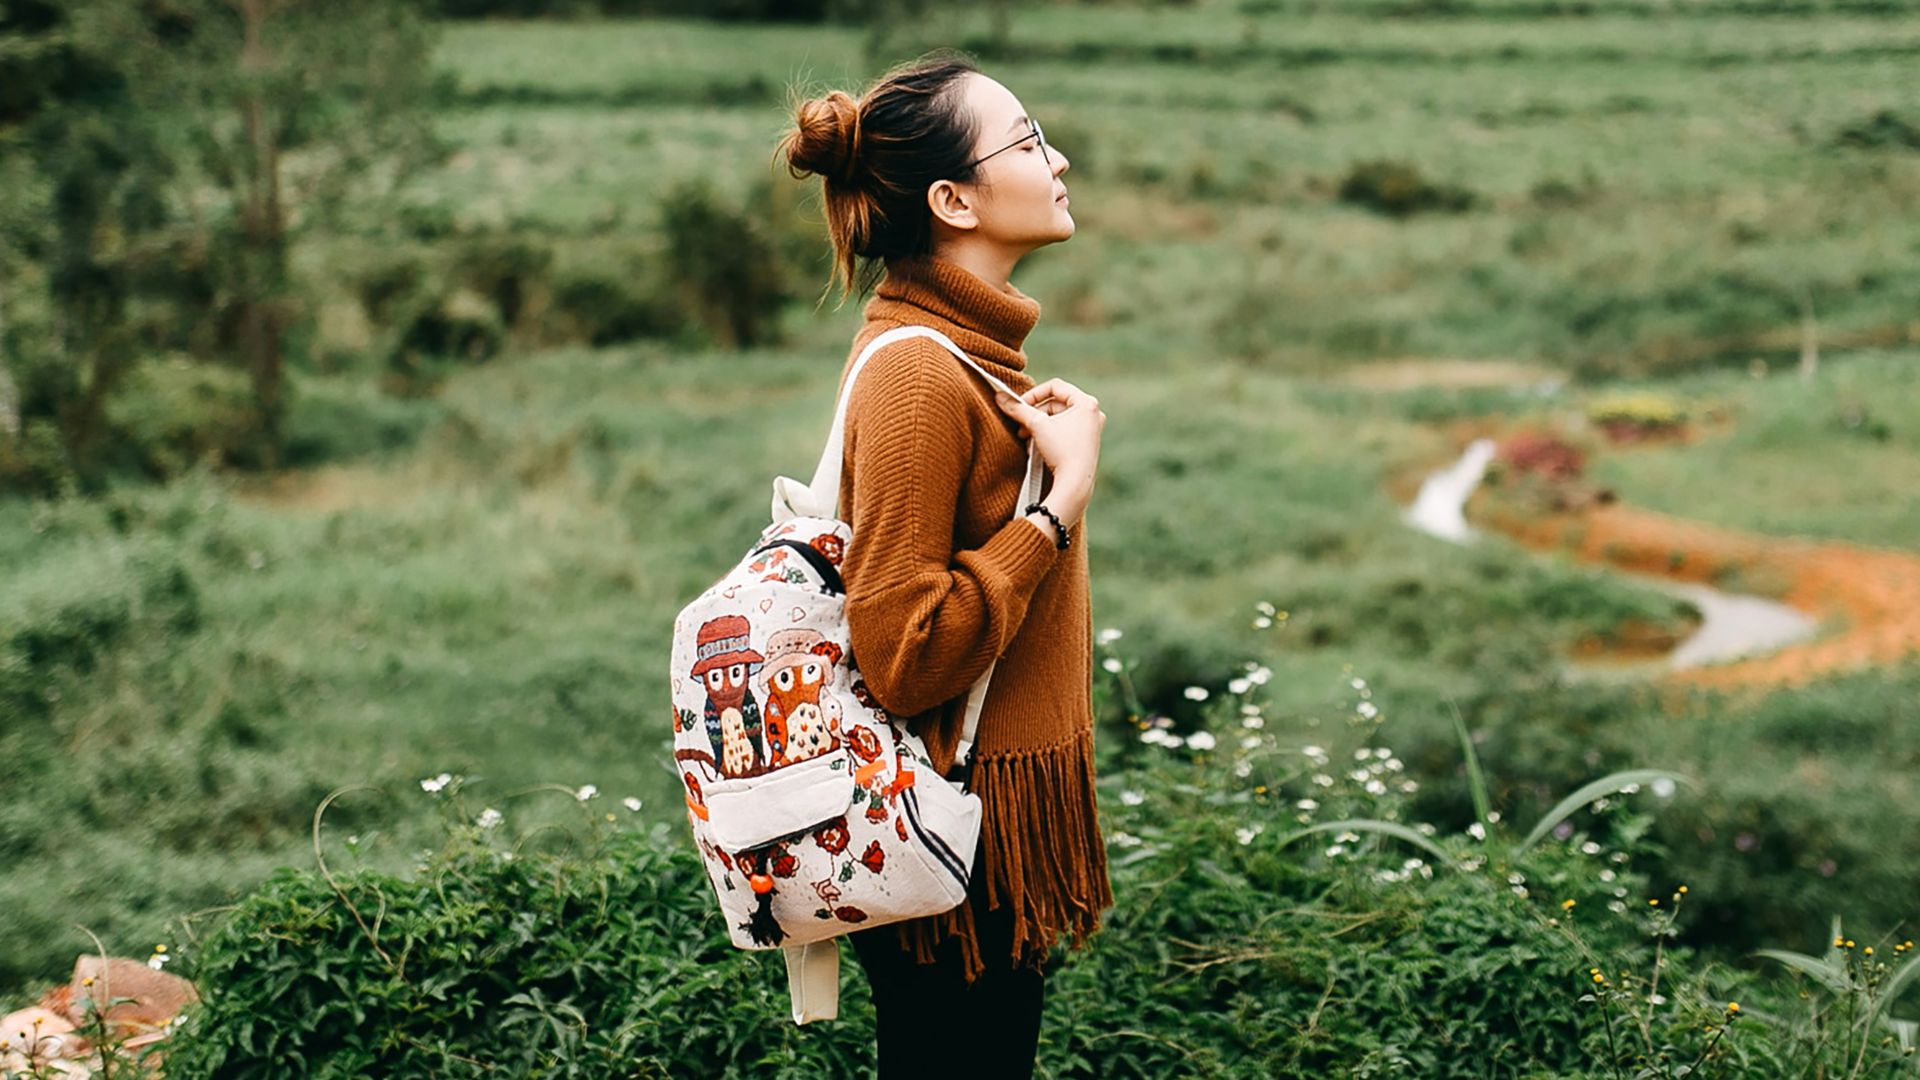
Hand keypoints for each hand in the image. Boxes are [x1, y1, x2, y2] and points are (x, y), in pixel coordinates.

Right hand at [993, 378, 1104, 527]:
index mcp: (1086, 402)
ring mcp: (1091, 429)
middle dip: (1034, 414)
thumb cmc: (1061, 451)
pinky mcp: (1086, 443)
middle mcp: (1093, 413)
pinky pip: (1063, 430)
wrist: (1075, 484)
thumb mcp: (1036, 425)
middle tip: (1020, 426)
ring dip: (1038, 425)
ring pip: (1058, 418)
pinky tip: (1035, 446)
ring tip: (1025, 438)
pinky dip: (1048, 434)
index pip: (1055, 386)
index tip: (1020, 406)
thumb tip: (999, 396)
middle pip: (1055, 403)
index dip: (1034, 393)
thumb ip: (1017, 409)